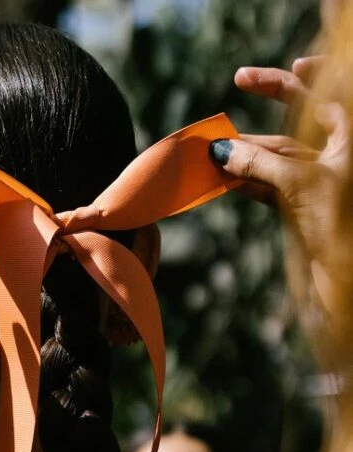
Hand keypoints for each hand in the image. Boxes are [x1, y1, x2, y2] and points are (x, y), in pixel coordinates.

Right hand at [210, 58, 348, 270]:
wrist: (348, 274)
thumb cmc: (339, 221)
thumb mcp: (298, 184)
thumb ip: (258, 164)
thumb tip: (220, 150)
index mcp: (347, 135)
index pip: (316, 94)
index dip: (282, 83)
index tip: (244, 80)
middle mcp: (335, 153)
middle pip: (291, 128)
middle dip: (253, 132)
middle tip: (217, 127)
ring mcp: (319, 181)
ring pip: (277, 162)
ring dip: (244, 161)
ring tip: (211, 159)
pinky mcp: (306, 207)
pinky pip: (272, 187)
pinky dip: (248, 183)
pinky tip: (223, 179)